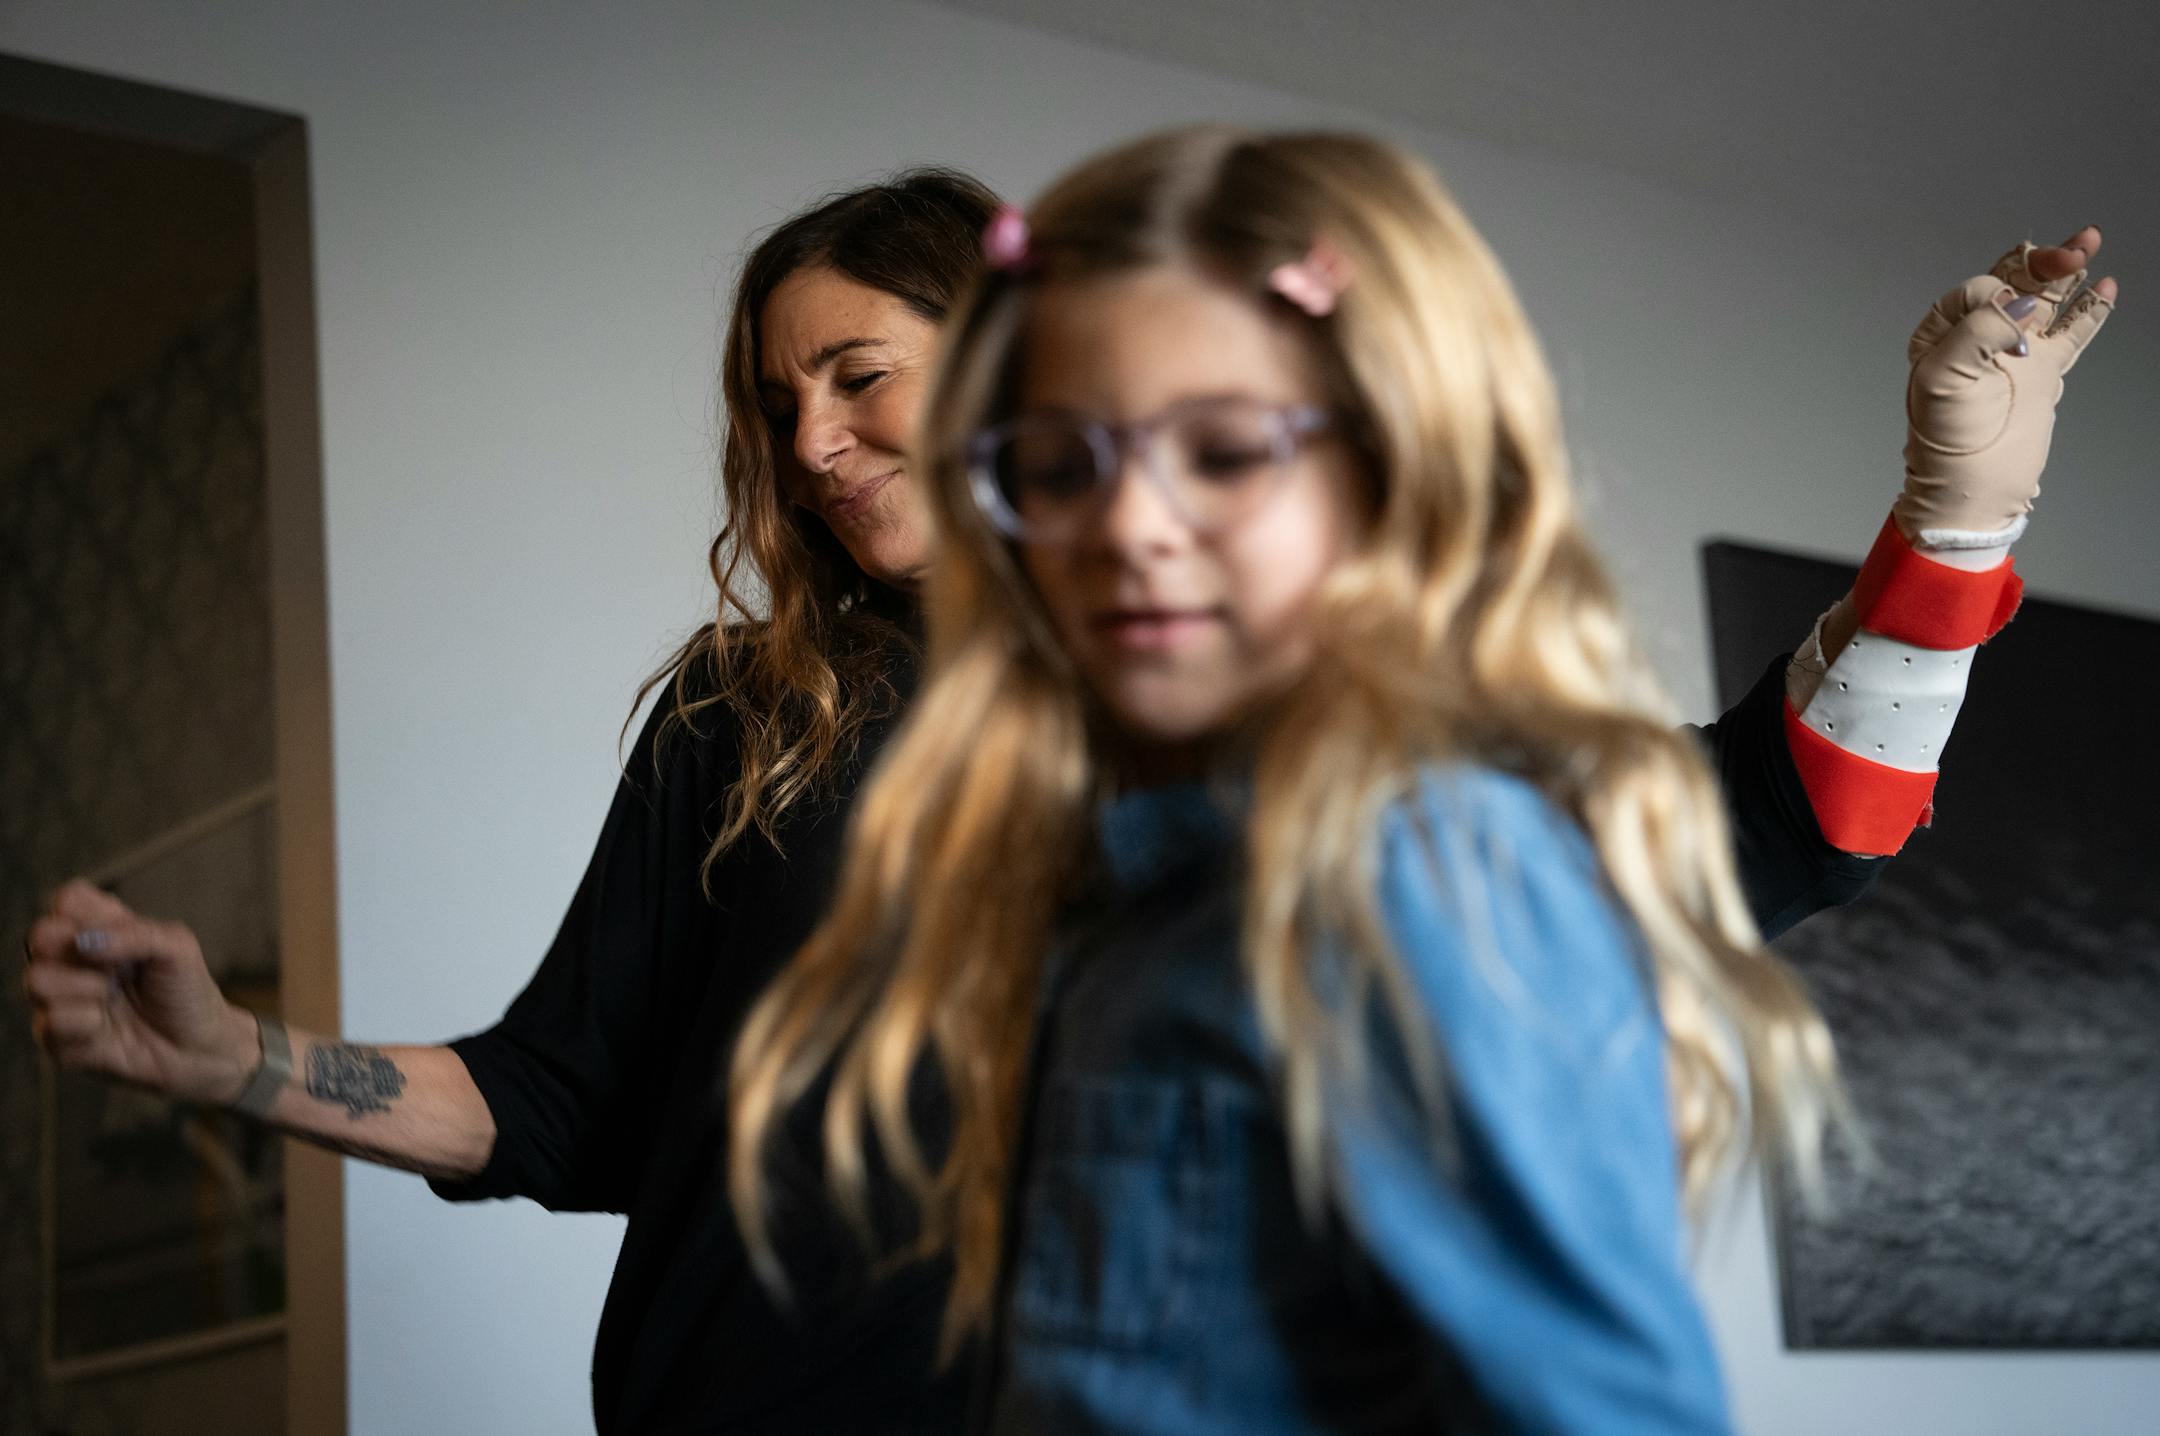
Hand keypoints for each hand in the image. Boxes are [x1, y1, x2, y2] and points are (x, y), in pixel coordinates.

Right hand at [23, 880, 261, 1104]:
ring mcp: (60, 999)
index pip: (67, 900)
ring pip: (37, 981)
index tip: (123, 935)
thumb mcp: (177, 948)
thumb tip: (84, 942)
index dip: (91, 916)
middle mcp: (70, 960)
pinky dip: (87, 1027)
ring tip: (114, 999)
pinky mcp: (56, 1040)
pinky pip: (50, 1025)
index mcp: (98, 930)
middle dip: (80, 952)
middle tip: (116, 971)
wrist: (196, 1047)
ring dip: (86, 990)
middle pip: (39, 936)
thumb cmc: (186, 992)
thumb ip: (134, 933)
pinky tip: (107, 1031)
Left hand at [1897, 225, 2117, 543]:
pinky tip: (2105, 285)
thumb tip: (2020, 302)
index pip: (1979, 290)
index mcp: (1943, 332)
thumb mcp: (1943, 378)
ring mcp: (2016, 351)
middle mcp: (1979, 335)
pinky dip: (2089, 308)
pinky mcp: (2043, 371)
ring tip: (2088, 241)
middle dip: (2043, 261)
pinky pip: (2071, 330)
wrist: (1972, 485)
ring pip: (2046, 299)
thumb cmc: (1945, 438)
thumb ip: (1977, 332)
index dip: (2001, 296)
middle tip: (2072, 252)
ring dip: (2066, 270)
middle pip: (2016, 282)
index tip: (2015, 328)